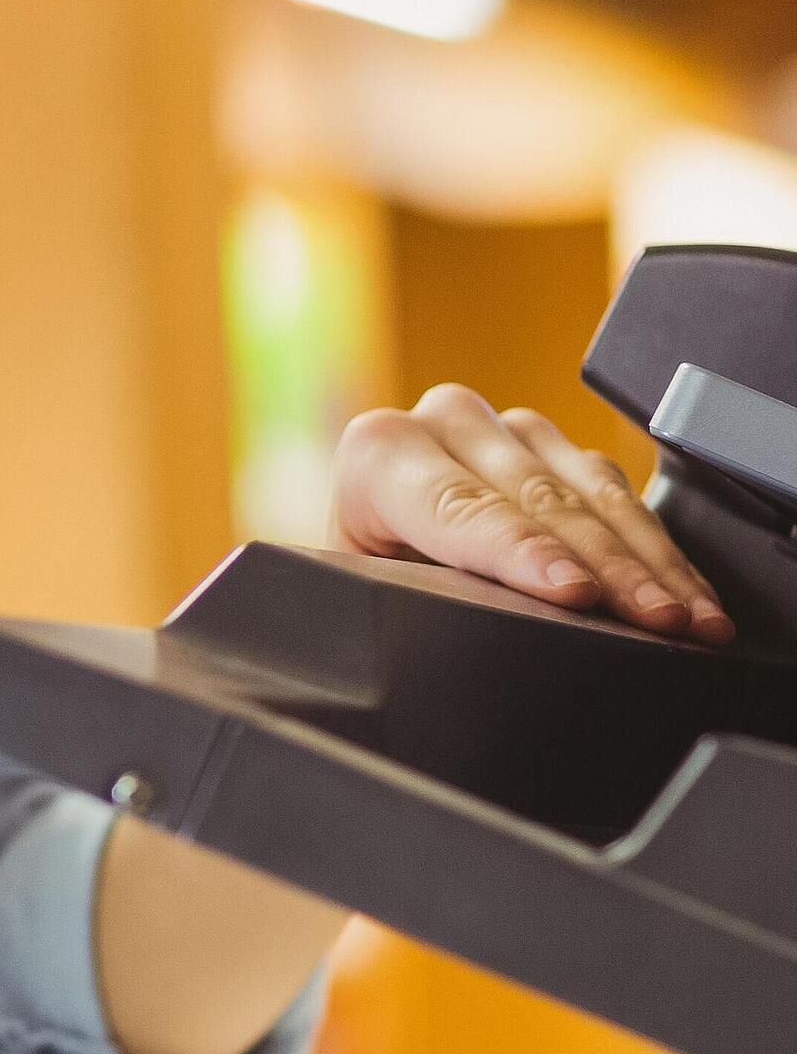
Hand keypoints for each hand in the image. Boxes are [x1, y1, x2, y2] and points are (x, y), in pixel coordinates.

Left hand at [332, 384, 732, 645]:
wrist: (369, 551)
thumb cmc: (362, 576)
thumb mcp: (366, 591)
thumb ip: (411, 597)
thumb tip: (477, 631)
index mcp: (379, 451)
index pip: (459, 504)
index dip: (522, 551)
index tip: (574, 593)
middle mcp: (446, 422)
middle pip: (539, 498)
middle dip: (608, 566)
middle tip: (658, 620)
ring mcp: (508, 429)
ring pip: (592, 490)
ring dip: (649, 561)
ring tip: (690, 619)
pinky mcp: (557, 446)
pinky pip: (617, 492)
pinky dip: (656, 550)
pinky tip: (687, 595)